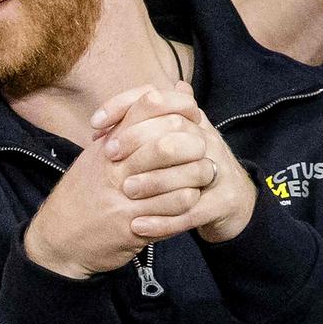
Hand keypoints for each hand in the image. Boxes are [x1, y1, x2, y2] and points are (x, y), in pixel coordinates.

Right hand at [24, 84, 209, 278]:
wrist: (57, 238)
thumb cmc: (82, 195)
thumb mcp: (97, 156)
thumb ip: (125, 128)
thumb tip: (157, 93)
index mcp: (108, 142)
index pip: (149, 104)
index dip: (179, 106)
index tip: (191, 118)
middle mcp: (114, 164)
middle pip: (169, 140)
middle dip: (194, 143)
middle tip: (204, 149)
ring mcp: (123, 195)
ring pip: (179, 177)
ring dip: (197, 176)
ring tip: (204, 176)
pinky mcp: (132, 224)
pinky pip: (175, 208)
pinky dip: (189, 202)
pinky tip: (190, 201)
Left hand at [100, 82, 256, 242]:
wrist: (228, 203)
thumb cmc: (185, 169)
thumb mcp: (161, 146)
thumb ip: (134, 135)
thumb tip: (99, 126)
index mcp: (188, 119)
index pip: (156, 97)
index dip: (123, 105)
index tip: (95, 123)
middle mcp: (206, 137)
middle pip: (174, 126)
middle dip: (136, 140)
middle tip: (109, 157)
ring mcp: (219, 168)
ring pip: (187, 168)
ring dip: (152, 181)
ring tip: (125, 192)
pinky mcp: (225, 201)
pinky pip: (193, 210)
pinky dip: (164, 221)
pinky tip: (139, 226)